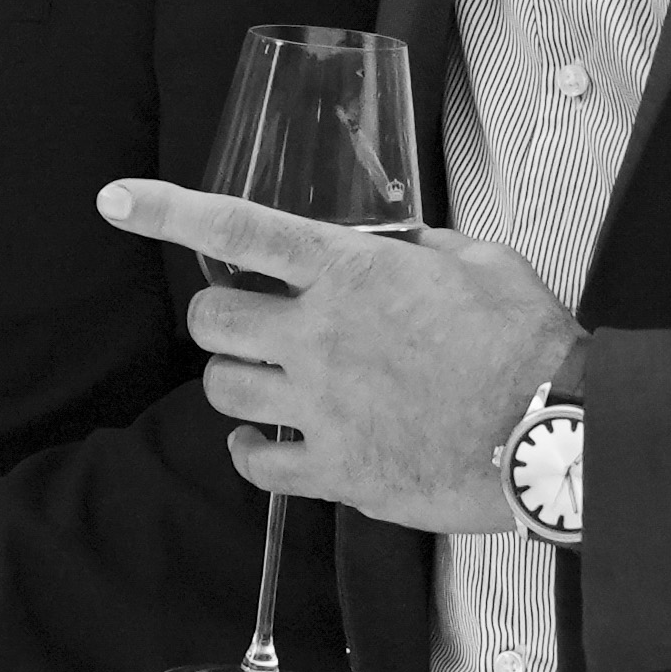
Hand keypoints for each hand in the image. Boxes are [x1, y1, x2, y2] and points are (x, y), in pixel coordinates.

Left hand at [95, 182, 576, 535]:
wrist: (556, 432)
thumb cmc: (529, 342)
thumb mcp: (479, 263)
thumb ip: (421, 251)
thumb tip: (397, 249)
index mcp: (352, 272)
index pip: (236, 228)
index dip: (165, 211)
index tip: (115, 201)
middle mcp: (320, 334)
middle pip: (210, 319)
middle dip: (219, 317)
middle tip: (247, 323)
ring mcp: (321, 405)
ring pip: (221, 388)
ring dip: (234, 379)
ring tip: (266, 380)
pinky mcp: (336, 470)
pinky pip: (255, 462)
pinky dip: (250, 452)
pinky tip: (267, 442)